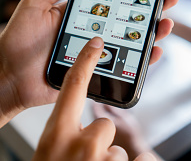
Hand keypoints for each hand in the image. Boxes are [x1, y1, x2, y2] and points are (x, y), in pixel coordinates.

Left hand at [0, 0, 180, 109]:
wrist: (9, 78)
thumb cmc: (18, 41)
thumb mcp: (35, 5)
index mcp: (82, 13)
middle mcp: (94, 31)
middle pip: (130, 17)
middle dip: (153, 7)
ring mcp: (97, 52)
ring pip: (133, 41)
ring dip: (153, 31)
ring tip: (166, 22)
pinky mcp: (97, 72)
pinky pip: (125, 66)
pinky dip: (142, 60)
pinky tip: (154, 51)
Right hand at [33, 37, 156, 160]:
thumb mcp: (48, 151)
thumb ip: (61, 133)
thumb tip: (80, 126)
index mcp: (57, 135)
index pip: (73, 87)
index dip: (86, 62)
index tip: (97, 42)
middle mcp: (81, 145)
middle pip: (104, 126)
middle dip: (99, 141)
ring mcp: (102, 160)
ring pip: (116, 149)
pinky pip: (142, 160)